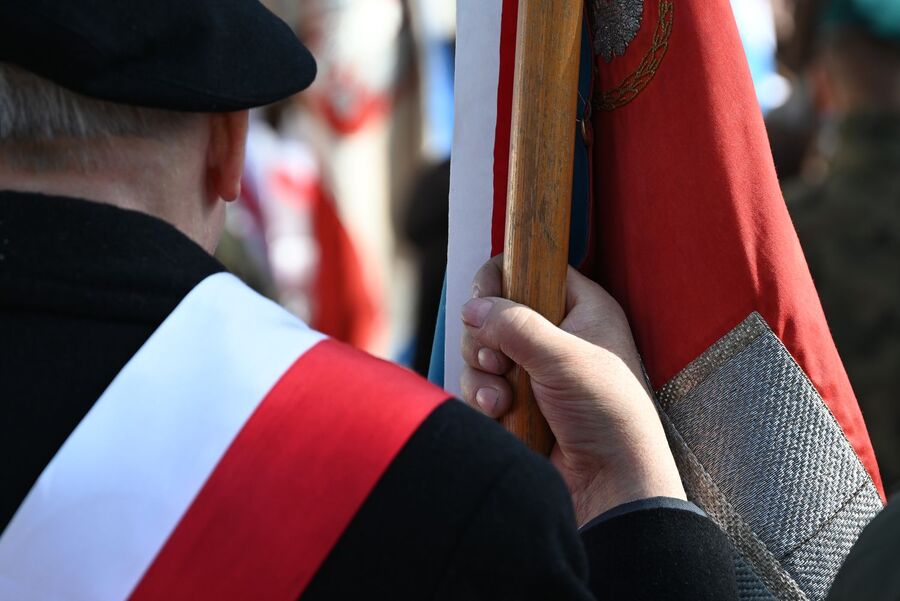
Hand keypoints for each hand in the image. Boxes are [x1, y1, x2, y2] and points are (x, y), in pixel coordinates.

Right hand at [460, 255, 684, 525]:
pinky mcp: (516, 399)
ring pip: (480, 350)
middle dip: (486, 339)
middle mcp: (556, 333)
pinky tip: (500, 413)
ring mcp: (533, 368)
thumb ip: (515, 326)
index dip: (502, 278)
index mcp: (581, 307)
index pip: (531, 269)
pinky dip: (481, 396)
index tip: (486, 297)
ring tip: (503, 399)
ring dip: (482, 374)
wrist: (610, 483)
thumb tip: (473, 307)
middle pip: (494, 311)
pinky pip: (479, 383)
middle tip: (500, 363)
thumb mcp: (564, 357)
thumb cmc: (607, 413)